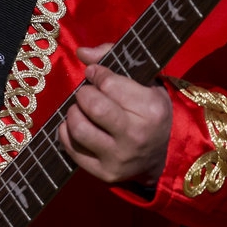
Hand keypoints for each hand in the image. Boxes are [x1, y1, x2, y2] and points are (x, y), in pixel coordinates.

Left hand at [58, 44, 171, 188]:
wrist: (160, 158)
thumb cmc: (150, 113)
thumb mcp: (145, 82)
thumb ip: (112, 58)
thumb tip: (81, 53)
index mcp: (152, 109)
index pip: (108, 83)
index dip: (96, 73)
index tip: (95, 74)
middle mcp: (136, 135)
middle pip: (92, 105)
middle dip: (84, 93)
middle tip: (87, 93)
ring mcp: (120, 157)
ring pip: (79, 128)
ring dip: (73, 113)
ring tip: (80, 110)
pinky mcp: (105, 173)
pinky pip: (72, 149)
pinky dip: (67, 133)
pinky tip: (76, 126)